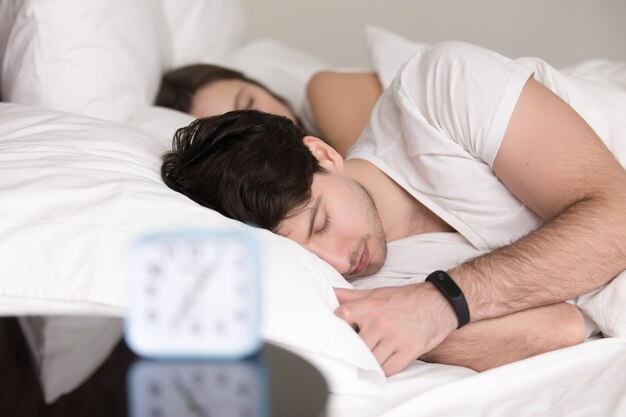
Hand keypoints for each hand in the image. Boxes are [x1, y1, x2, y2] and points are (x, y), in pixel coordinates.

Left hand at [334, 283, 456, 375]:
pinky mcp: (409, 350)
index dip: (336, 326)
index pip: (342, 317)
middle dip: (353, 350)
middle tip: (351, 353)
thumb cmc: (405, 298)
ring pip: (371, 360)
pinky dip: (383, 370)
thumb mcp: (377, 293)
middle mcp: (380, 322)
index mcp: (370, 307)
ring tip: (366, 361)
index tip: (336, 333)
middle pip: (355, 344)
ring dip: (368, 362)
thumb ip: (352, 296)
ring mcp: (394, 338)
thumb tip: (330, 292)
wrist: (438, 302)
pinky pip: (389, 369)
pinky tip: (382, 365)